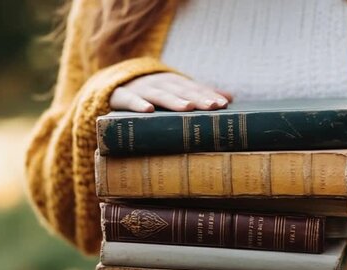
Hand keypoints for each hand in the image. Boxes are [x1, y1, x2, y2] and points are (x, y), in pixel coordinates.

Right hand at [109, 72, 232, 111]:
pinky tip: (148, 110)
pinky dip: (138, 104)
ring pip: (160, 94)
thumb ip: (201, 94)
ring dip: (173, 100)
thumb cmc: (154, 93)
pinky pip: (130, 100)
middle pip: (181, 91)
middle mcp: (160, 83)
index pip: (195, 89)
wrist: (115, 86)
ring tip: (187, 107)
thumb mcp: (177, 92)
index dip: (209, 95)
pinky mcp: (123, 97)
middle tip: (212, 106)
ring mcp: (141, 89)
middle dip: (197, 98)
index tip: (223, 104)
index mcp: (174, 83)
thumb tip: (230, 97)